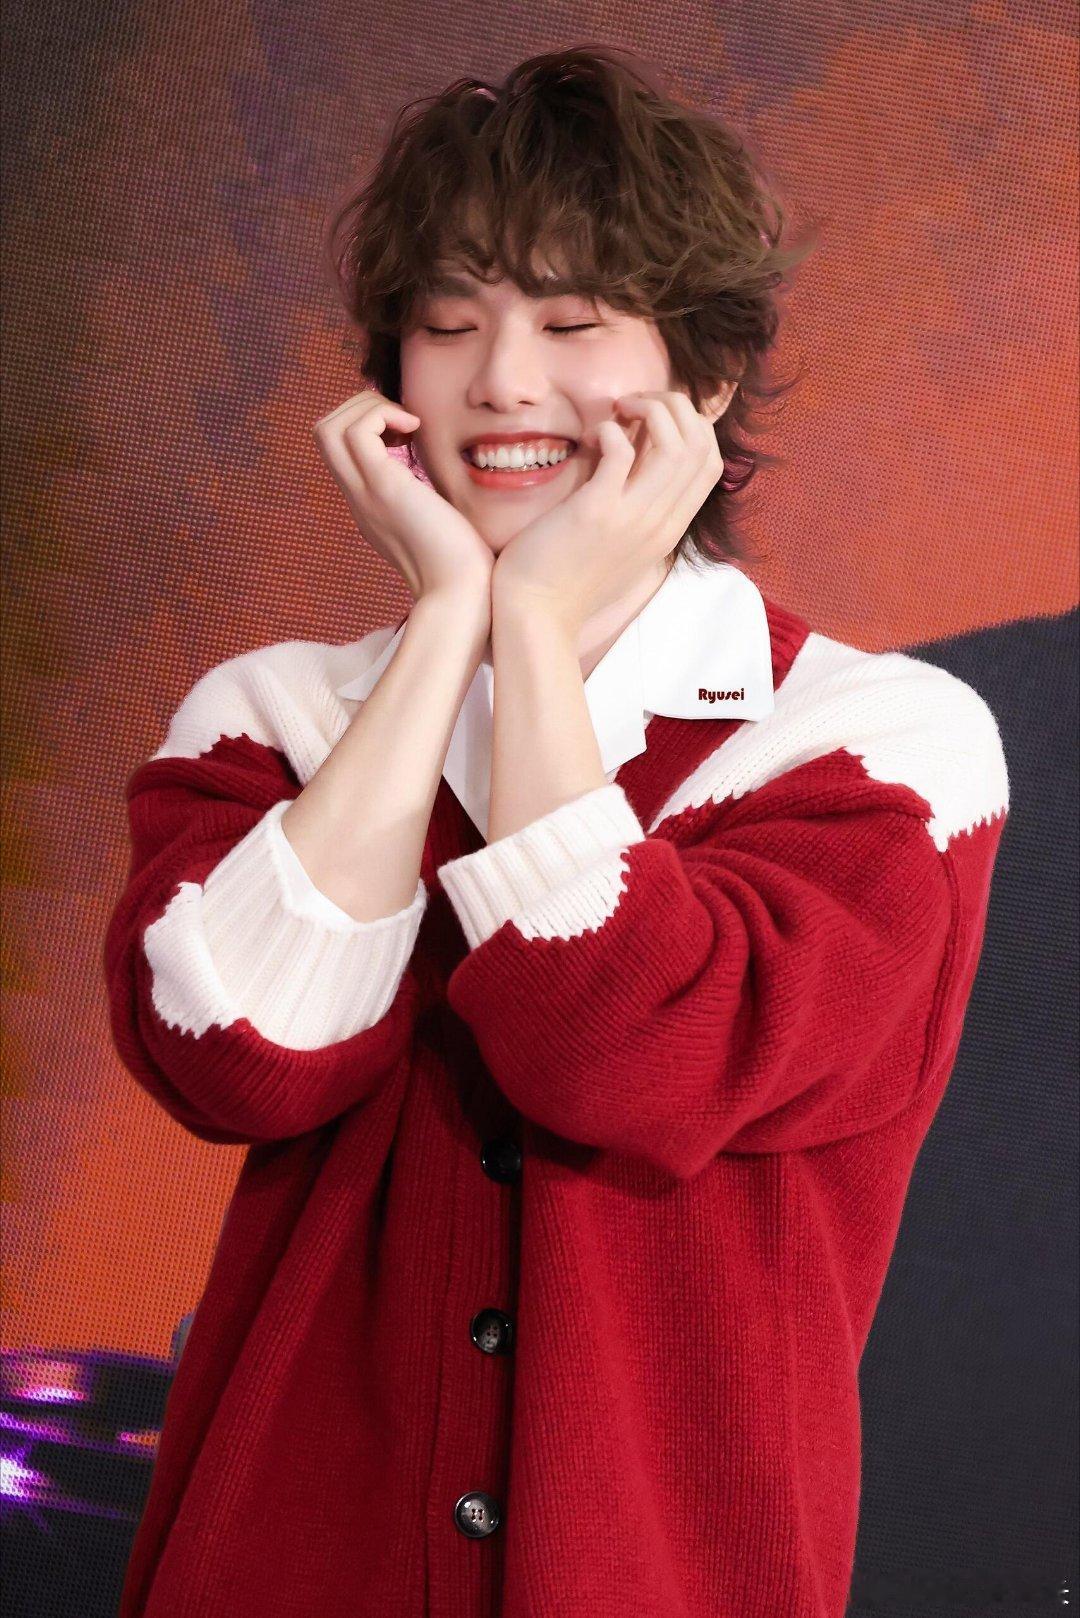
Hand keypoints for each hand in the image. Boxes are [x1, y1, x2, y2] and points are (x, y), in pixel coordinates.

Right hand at [313, 390, 493, 606]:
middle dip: (360, 407)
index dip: (365, 423)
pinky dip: (383, 414)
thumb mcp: (436, 521)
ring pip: (329, 427)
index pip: (338, 449)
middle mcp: (357, 498)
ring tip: (408, 425)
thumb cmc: (461, 562)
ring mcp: (365, 494)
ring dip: (369, 408)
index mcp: (368, 504)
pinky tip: (415, 430)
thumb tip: (440, 483)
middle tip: (402, 422)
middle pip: (323, 432)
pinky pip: (358, 432)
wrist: (461, 593)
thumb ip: (425, 498)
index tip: (405, 432)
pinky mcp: (383, 489)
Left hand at [489, 390, 724, 633]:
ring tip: (619, 410)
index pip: (711, 463)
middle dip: (674, 407)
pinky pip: (621, 452)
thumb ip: (636, 500)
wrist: (537, 614)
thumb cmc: (568, 575)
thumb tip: (633, 446)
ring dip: (650, 410)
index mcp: (669, 529)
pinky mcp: (597, 513)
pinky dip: (610, 430)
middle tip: (635, 405)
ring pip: (676, 444)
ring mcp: (632, 519)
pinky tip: (592, 438)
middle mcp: (660, 523)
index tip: (653, 420)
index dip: (690, 426)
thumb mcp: (620, 540)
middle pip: (701, 445)